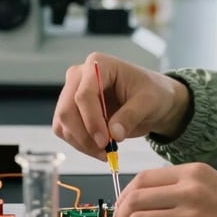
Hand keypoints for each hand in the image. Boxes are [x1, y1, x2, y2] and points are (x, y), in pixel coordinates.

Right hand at [52, 52, 190, 159]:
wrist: (153, 100)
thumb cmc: (152, 93)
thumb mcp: (149, 102)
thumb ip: (131, 116)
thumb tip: (114, 134)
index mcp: (98, 65)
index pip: (84, 94)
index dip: (91, 120)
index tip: (105, 141)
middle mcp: (80, 76)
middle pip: (67, 110)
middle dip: (84, 135)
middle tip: (105, 151)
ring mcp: (72, 93)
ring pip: (63, 123)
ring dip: (81, 143)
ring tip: (106, 152)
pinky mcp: (72, 110)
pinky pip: (65, 131)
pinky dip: (79, 144)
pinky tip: (98, 149)